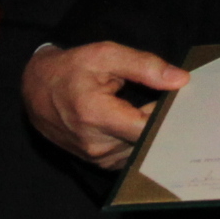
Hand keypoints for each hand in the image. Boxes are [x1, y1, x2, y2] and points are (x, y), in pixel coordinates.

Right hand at [23, 39, 186, 169]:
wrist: (36, 90)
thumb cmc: (71, 69)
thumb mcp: (105, 55)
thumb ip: (144, 66)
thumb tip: (180, 80)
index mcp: (95, 114)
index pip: (147, 127)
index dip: (169, 116)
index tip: (182, 102)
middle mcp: (95, 143)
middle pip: (148, 143)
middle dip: (164, 124)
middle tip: (177, 105)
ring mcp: (97, 158)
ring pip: (142, 151)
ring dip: (152, 134)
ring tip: (156, 111)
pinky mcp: (99, 163)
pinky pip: (132, 156)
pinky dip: (141, 142)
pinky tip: (143, 123)